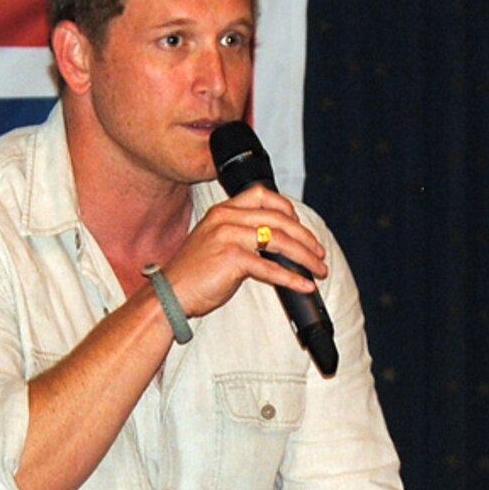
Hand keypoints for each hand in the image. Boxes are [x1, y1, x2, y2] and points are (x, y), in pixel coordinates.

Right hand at [158, 185, 328, 323]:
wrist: (170, 295)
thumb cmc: (193, 275)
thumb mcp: (217, 244)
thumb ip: (242, 238)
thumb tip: (276, 247)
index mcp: (223, 210)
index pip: (263, 195)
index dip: (288, 209)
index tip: (301, 228)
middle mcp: (226, 218)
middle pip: (278, 219)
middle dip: (305, 238)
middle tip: (319, 253)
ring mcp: (229, 236)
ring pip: (279, 240)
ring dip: (305, 257)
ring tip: (318, 270)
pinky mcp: (232, 259)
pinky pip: (270, 267)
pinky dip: (291, 277)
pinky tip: (303, 285)